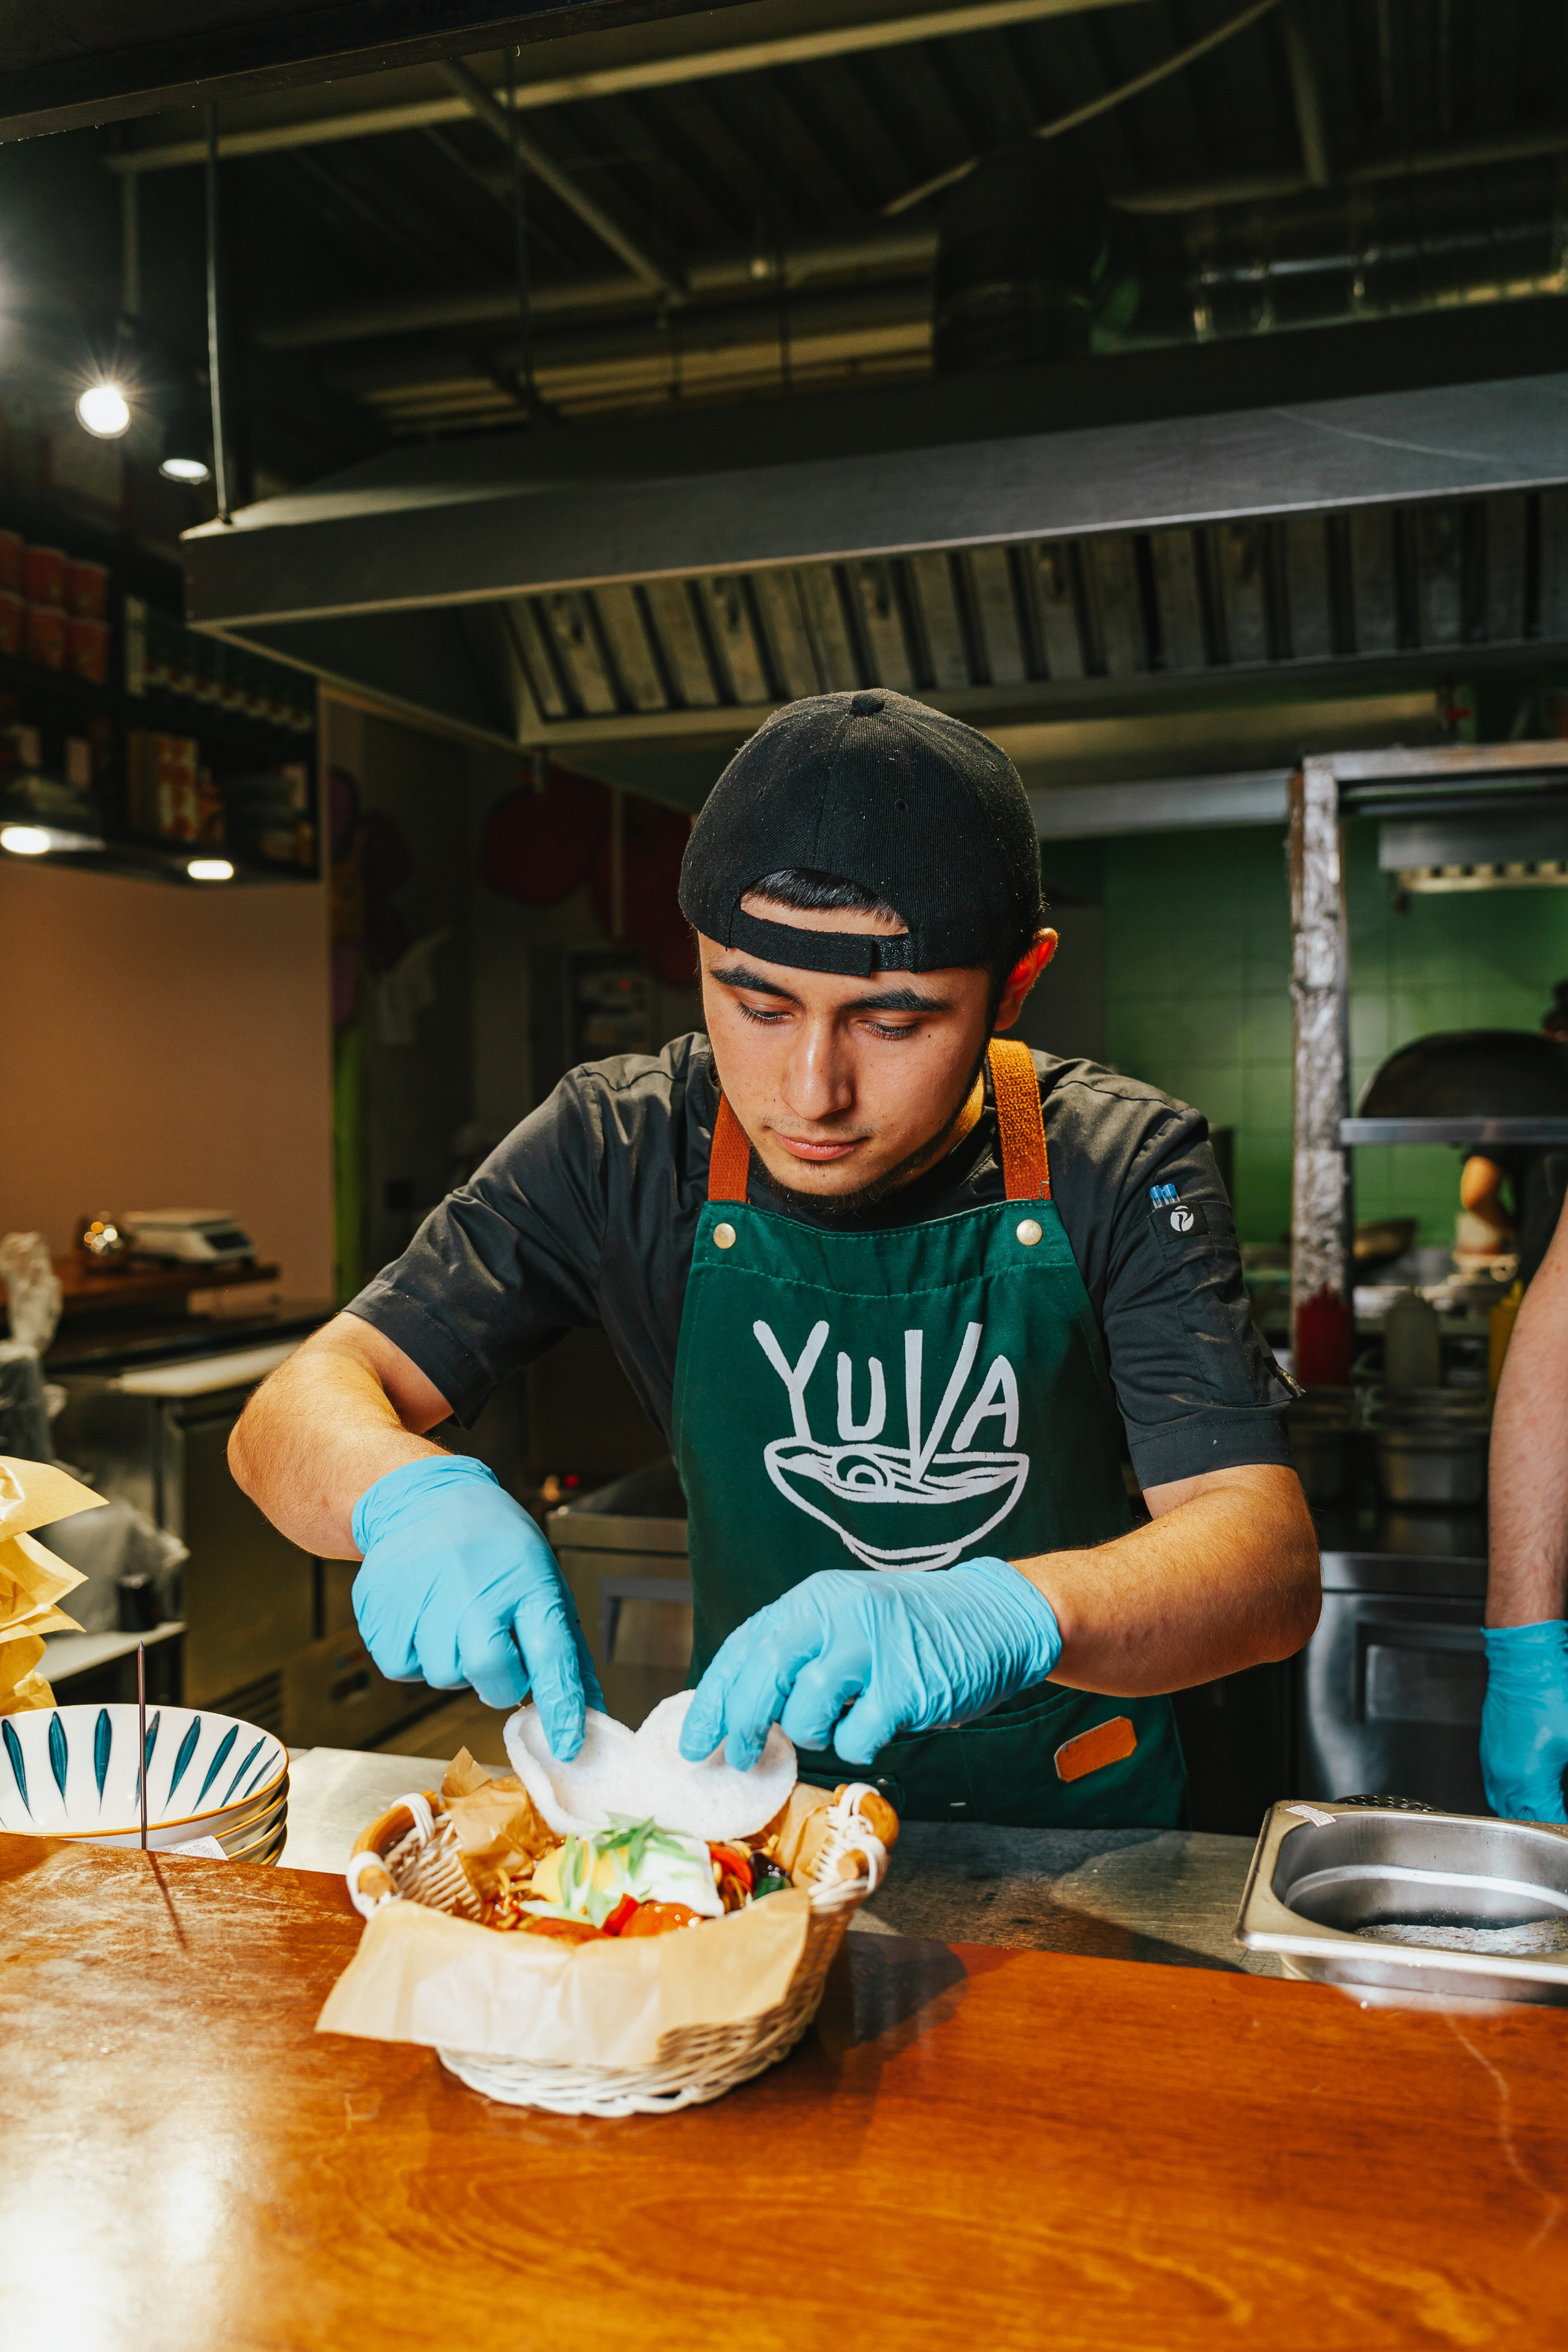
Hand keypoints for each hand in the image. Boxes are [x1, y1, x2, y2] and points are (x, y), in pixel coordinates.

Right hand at [351, 1454, 602, 1756]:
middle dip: (498, 1681)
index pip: (552, 1655)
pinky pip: (402, 1667)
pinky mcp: (383, 1608)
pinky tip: (422, 1617)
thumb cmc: (494, 1547)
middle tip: (494, 1650)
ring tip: (453, 1616)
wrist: (424, 1499)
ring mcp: (423, 1597)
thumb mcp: (543, 1582)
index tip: (568, 1745)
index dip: (561, 1706)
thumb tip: (592, 1713)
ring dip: (453, 1662)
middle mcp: (475, 1589)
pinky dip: (415, 1654)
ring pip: (443, 1676)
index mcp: (527, 1581)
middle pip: (491, 1674)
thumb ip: (566, 1652)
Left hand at [680, 1558, 1062, 1771]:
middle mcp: (837, 1616)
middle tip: (739, 1758)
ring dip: (811, 1734)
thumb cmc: (908, 1629)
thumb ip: (797, 1651)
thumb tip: (736, 1708)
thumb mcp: (844, 1619)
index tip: (693, 1742)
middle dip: (743, 1727)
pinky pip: (856, 1738)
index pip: (743, 1648)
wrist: (992, 1616)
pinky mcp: (906, 1688)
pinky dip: (856, 1745)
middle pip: (763, 1677)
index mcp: (813, 1599)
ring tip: (836, 1723)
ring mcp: (872, 1650)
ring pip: (806, 1713)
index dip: (713, 1700)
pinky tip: (872, 1728)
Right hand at [1482, 1621, 1567, 1822]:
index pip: (1546, 1821)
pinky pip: (1493, 1785)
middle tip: (1557, 1820)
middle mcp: (1505, 1777)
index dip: (1561, 1826)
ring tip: (1542, 1810)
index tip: (1565, 1825)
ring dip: (1521, 1812)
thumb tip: (1566, 1791)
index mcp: (1529, 1781)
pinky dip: (1508, 1794)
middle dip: (1540, 1824)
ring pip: (1501, 1805)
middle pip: (1519, 1820)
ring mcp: (1492, 1764)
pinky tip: (1525, 1790)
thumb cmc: (1552, 1697)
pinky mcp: (1488, 1750)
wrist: (1525, 1665)